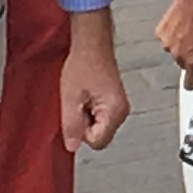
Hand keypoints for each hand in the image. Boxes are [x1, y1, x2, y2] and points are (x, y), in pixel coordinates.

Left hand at [61, 28, 128, 153]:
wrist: (91, 45)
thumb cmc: (83, 65)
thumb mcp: (70, 98)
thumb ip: (71, 125)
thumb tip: (72, 147)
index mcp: (114, 111)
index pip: (97, 142)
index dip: (81, 132)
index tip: (76, 114)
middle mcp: (122, 111)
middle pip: (100, 137)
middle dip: (85, 126)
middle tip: (79, 104)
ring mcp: (120, 107)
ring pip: (100, 128)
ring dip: (87, 118)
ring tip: (83, 98)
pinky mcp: (116, 103)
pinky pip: (101, 119)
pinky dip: (91, 112)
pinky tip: (87, 96)